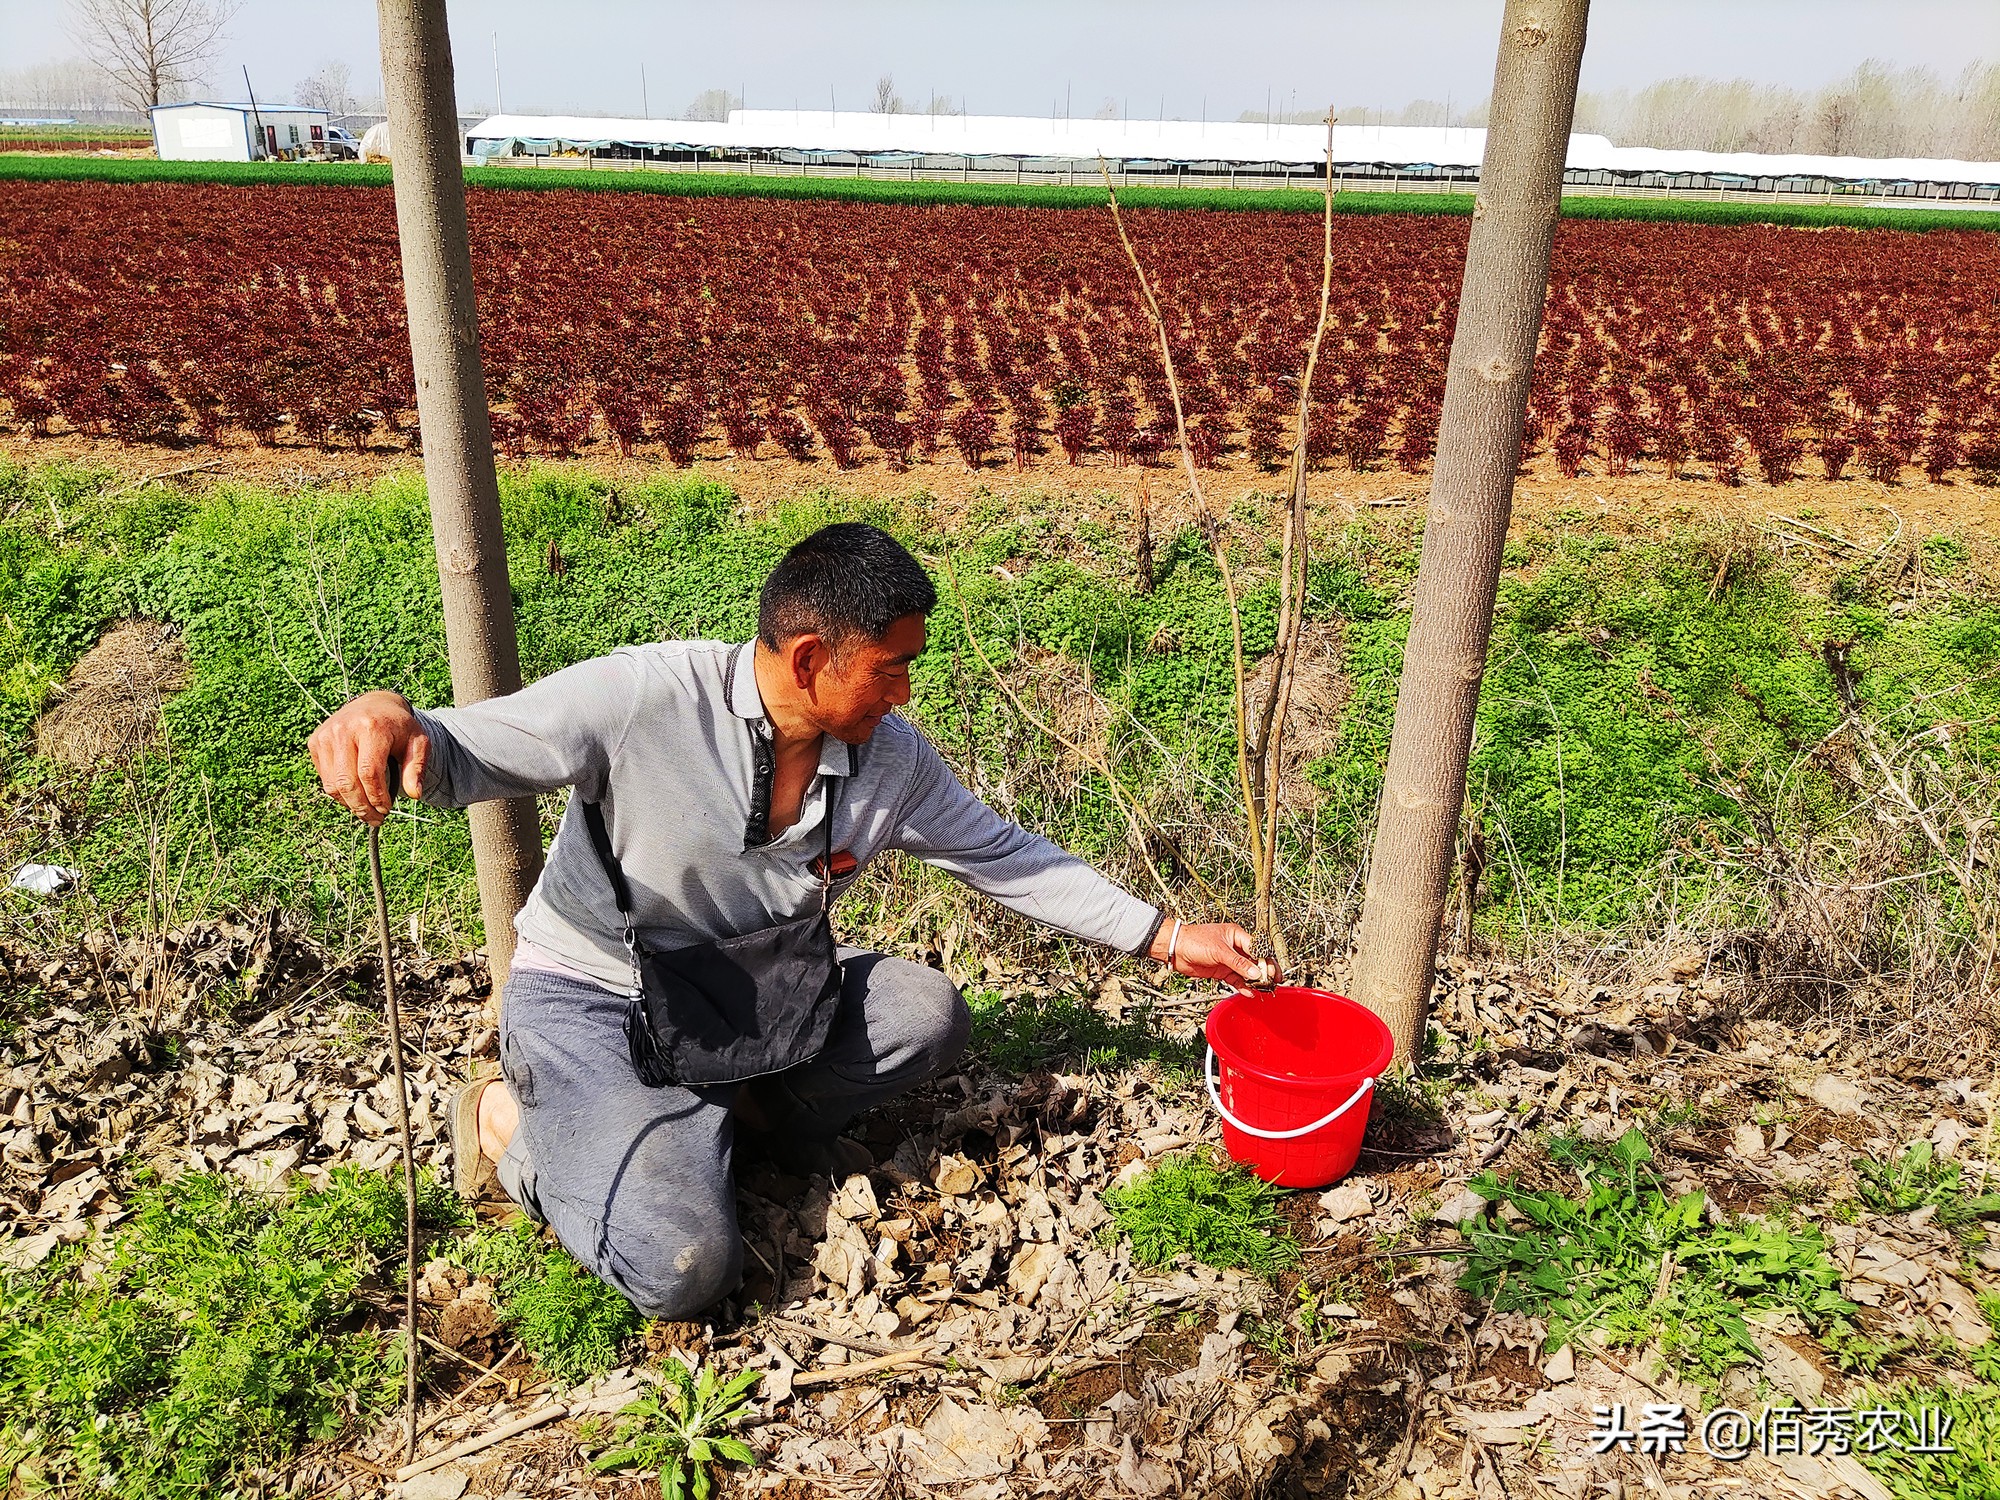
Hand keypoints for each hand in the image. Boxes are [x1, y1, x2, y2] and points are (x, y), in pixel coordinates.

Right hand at [306, 690, 428, 824]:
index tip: (387, 809)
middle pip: (347, 782)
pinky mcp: (315, 743)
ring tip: (366, 812)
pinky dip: (339, 793)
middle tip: (376, 819)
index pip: (370, 772)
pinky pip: (324, 778)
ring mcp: (326, 736)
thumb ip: (416, 768)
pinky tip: (355, 795)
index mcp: (372, 727)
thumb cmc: (399, 727)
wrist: (374, 704)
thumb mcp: (418, 743)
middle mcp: (344, 730)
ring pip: (332, 784)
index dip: (377, 797)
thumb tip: (415, 795)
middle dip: (362, 807)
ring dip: (349, 805)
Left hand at [1148, 919, 1275, 985]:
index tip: (1271, 972)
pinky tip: (1250, 993)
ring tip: (1265, 990)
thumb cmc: (1195, 941)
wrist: (1176, 949)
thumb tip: (1256, 973)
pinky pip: (1237, 979)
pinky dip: (1243, 986)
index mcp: (1237, 935)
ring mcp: (1229, 960)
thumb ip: (1238, 963)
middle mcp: (1235, 947)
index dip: (1265, 960)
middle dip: (1265, 971)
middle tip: (1274, 982)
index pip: (1257, 948)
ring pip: (1247, 971)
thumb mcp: (1219, 951)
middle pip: (1255, 960)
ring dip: (1255, 981)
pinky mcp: (1222, 971)